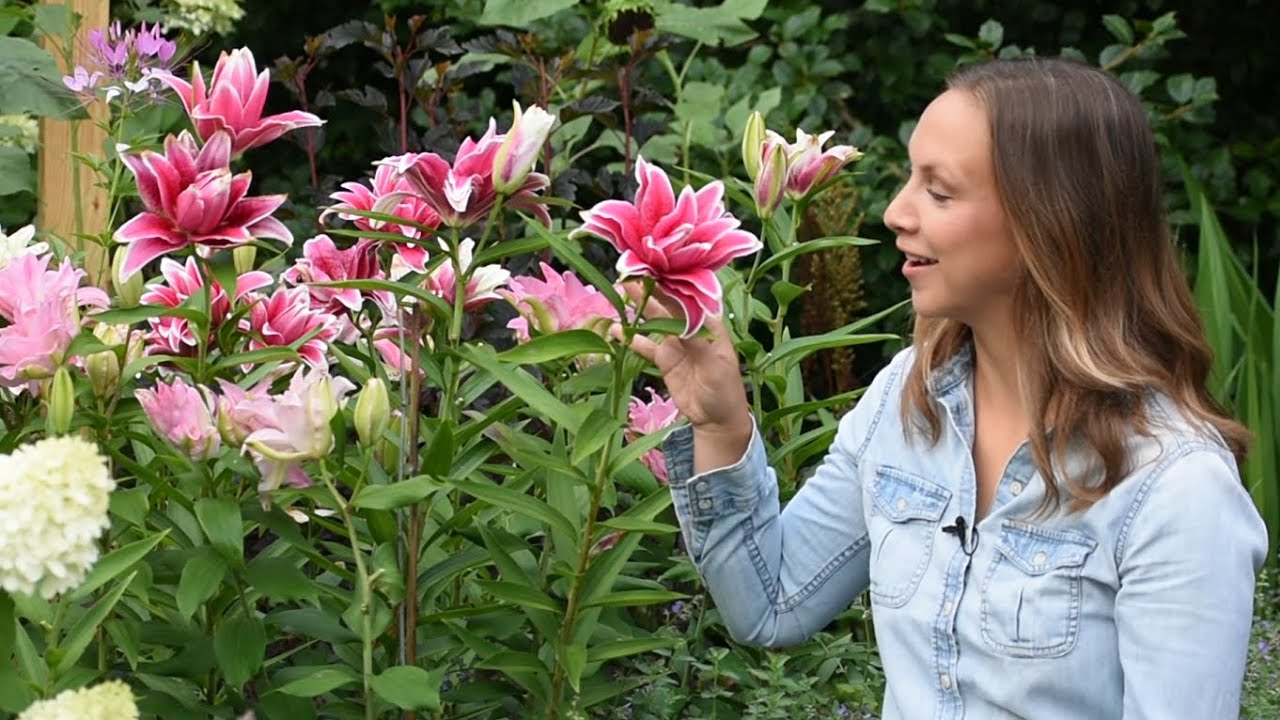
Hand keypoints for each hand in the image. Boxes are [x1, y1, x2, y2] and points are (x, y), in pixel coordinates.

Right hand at [612, 281, 752, 437]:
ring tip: (620, 291)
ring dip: (639, 307)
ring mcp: (676, 343)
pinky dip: (631, 338)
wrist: (717, 419)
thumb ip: (697, 345)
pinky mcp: (664, 359)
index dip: (672, 284)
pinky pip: (645, 345)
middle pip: (669, 304)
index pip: (689, 299)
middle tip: (631, 273)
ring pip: (655, 320)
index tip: (655, 270)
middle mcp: (691, 328)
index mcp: (709, 325)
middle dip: (651, 289)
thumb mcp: (715, 368)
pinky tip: (615, 330)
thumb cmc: (725, 391)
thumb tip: (680, 323)